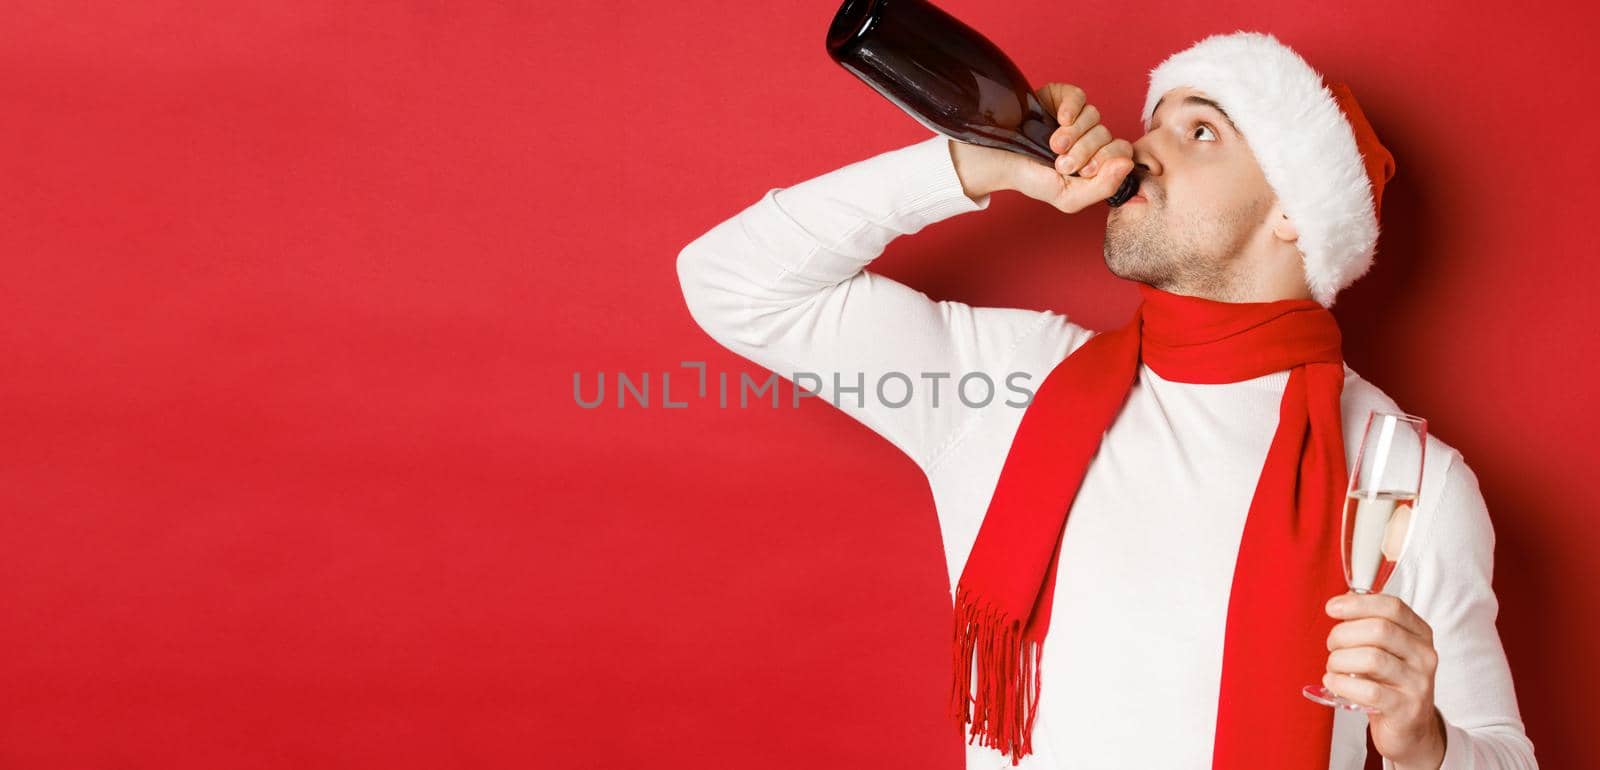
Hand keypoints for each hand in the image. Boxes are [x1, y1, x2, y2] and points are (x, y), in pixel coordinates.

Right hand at [948, 82, 1134, 213]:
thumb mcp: (1068, 197)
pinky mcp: (1060, 97)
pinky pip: (1079, 96)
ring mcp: (1076, 115)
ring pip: (1095, 116)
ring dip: (1074, 135)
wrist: (997, 161)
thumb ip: (1103, 187)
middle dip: (1086, 152)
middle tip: (1062, 162)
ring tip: (1052, 145)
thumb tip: (1128, 163)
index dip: (1107, 160)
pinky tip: (1059, 120)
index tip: (1082, 171)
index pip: (1122, 152)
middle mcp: (1089, 135)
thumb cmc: (1032, 179)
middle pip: (1108, 135)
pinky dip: (1072, 107)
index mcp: (1096, 159)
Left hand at [1324, 591, 1448, 769]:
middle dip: (1343, 634)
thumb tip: (1342, 601)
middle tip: (1331, 646)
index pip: (1392, 607)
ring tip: (1333, 667)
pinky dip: (1342, 683)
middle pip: (1378, 630)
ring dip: (1339, 660)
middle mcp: (1424, 656)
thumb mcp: (1385, 650)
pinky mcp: (1406, 709)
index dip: (1357, 603)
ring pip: (1371, 658)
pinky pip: (1369, 690)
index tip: (1332, 608)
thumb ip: (1368, 624)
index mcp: (1420, 635)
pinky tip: (1333, 682)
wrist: (1410, 730)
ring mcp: (1418, 683)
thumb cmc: (1390, 683)